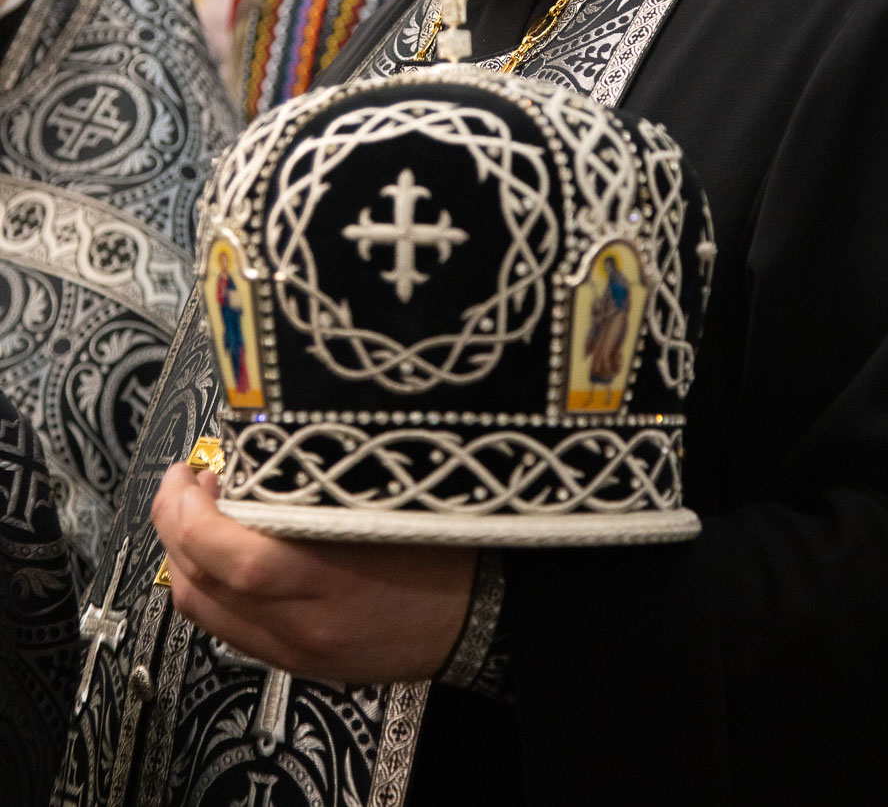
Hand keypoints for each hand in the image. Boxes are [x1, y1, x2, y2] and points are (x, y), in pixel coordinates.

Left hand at [151, 463, 475, 683]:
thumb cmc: (445, 542)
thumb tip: (260, 451)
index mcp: (332, 576)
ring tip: (197, 513)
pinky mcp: (302, 664)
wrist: (485, 614)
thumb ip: (318, 484)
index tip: (194, 470)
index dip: (192, 512)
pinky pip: (229, 630)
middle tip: (183, 482)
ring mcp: (300, 650)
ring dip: (184, 557)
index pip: (232, 555)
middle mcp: (307, 623)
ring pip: (205, 612)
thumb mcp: (387, 497)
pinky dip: (209, 587)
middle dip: (174, 525)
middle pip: (202, 584)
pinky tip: (221, 555)